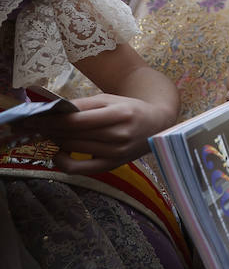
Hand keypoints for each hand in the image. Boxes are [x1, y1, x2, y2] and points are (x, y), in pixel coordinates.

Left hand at [20, 93, 174, 173]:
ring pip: (73, 148)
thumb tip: (52, 111)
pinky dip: (63, 162)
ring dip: (54, 140)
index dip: (51, 120)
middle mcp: (119, 135)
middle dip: (48, 129)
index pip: (76, 120)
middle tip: (32, 126)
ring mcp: (116, 153)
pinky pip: (79, 169)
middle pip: (72, 134)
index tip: (32, 118)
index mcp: (120, 114)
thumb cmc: (130, 109)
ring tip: (46, 134)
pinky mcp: (112, 166)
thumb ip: (83, 105)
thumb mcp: (111, 100)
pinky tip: (58, 152)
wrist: (156, 126)